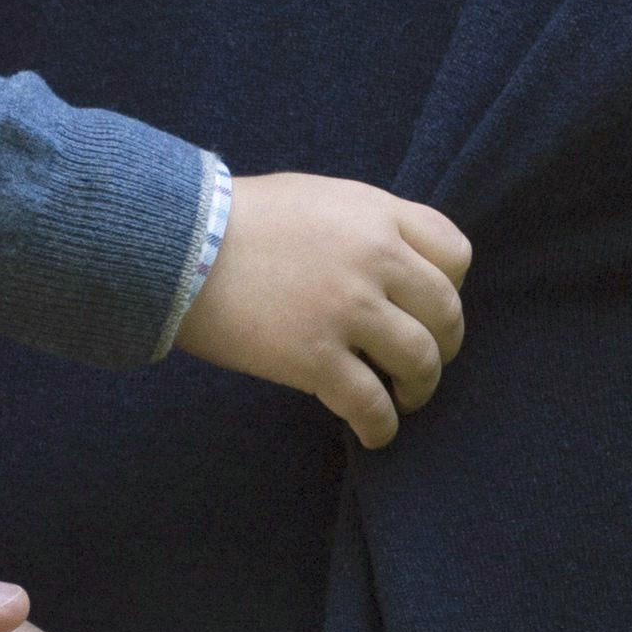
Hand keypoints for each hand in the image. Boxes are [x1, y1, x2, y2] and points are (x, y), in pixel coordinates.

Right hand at [177, 171, 471, 448]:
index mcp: (376, 212)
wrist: (176, 244)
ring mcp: (348, 309)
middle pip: (446, 312)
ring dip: (420, 388)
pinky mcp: (316, 358)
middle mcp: (374, 257)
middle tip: (422, 362)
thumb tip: (394, 265)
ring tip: (403, 398)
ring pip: (421, 361)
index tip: (429, 308)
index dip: (450, 287)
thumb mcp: (317, 198)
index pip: (455, 253)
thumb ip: (364, 225)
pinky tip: (374, 433)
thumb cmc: (237, 219)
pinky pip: (371, 404)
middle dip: (445, 344)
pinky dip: (381, 427)